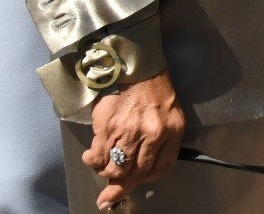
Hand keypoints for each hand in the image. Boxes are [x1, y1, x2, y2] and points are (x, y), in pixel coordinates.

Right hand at [86, 71, 184, 206]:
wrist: (135, 65)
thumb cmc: (155, 90)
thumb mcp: (171, 115)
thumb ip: (162, 142)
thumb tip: (142, 169)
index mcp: (171, 131)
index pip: (160, 168)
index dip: (145, 180)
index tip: (134, 184)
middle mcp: (151, 134)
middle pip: (136, 173)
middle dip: (121, 187)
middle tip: (108, 196)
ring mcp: (128, 131)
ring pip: (116, 168)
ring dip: (106, 174)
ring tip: (103, 170)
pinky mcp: (107, 125)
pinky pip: (99, 155)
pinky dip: (93, 161)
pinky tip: (91, 158)